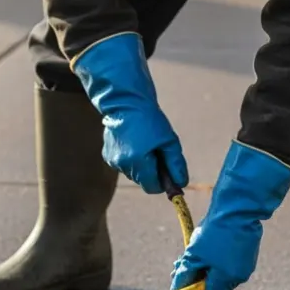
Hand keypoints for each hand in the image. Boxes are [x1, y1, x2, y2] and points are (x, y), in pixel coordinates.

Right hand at [72, 33, 187, 193]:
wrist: (125, 101)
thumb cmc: (149, 119)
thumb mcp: (169, 140)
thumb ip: (175, 164)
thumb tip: (181, 183)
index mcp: (138, 162)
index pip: (153, 187)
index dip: (163, 182)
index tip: (168, 170)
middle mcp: (123, 165)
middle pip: (143, 181)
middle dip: (152, 171)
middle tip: (156, 151)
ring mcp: (113, 161)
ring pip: (134, 173)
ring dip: (141, 164)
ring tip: (144, 143)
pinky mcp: (107, 155)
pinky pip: (124, 165)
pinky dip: (131, 158)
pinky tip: (133, 142)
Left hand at [170, 141, 289, 289]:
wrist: (239, 207)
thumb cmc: (215, 232)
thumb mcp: (193, 255)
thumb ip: (184, 276)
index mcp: (227, 280)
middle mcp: (239, 276)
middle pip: (213, 288)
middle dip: (194, 280)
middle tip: (178, 267)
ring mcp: (245, 265)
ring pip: (219, 275)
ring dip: (202, 268)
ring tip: (189, 252)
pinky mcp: (247, 254)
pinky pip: (227, 264)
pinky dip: (214, 260)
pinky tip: (204, 244)